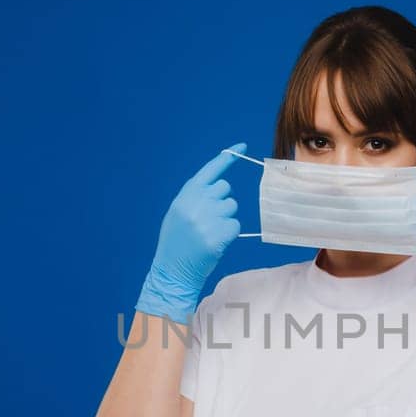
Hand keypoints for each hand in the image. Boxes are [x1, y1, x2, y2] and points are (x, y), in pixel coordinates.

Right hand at [135, 145, 243, 323]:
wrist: (172, 270)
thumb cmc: (177, 242)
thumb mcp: (178, 213)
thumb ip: (196, 197)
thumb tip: (219, 187)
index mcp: (186, 195)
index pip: (210, 170)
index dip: (228, 157)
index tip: (243, 146)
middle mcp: (197, 202)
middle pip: (225, 189)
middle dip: (222, 202)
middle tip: (208, 220)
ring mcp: (208, 218)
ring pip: (232, 207)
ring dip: (226, 219)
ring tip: (209, 233)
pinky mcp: (219, 234)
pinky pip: (236, 226)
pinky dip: (229, 234)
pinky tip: (215, 242)